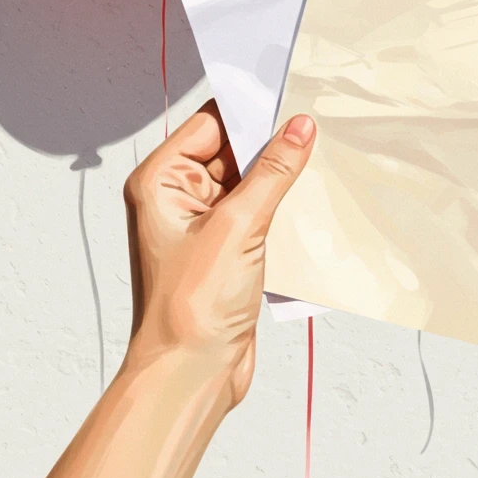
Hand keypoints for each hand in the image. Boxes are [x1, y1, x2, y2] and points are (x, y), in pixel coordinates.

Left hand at [123, 101, 315, 411]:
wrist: (190, 377)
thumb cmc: (190, 308)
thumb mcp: (239, 227)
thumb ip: (273, 172)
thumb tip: (299, 127)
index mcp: (160, 181)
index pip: (210, 124)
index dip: (250, 113)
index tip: (292, 100)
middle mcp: (177, 197)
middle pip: (232, 150)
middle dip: (271, 146)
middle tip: (314, 130)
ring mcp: (203, 224)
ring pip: (250, 181)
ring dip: (280, 179)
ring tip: (317, 165)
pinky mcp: (227, 248)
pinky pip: (259, 211)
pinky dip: (282, 207)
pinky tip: (310, 201)